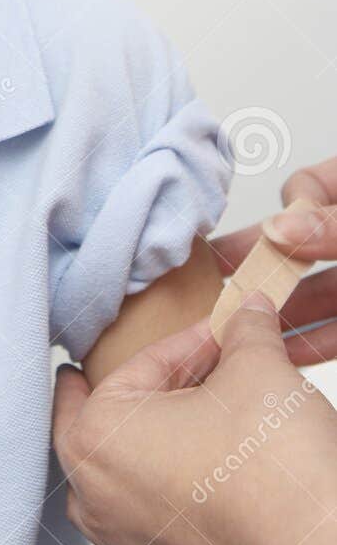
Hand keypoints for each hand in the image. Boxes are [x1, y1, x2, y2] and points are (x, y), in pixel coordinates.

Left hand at [52, 293, 336, 544]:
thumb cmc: (275, 470)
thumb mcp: (258, 370)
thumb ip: (245, 332)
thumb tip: (250, 311)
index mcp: (95, 436)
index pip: (139, 369)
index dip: (188, 344)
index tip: (223, 334)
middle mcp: (94, 496)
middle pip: (111, 420)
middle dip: (149, 389)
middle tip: (173, 366)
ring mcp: (127, 542)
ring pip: (127, 471)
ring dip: (157, 440)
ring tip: (198, 415)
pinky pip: (157, 513)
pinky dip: (178, 486)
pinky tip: (217, 470)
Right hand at [208, 156, 336, 365]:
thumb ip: (335, 225)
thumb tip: (279, 227)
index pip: (309, 189)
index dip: (284, 208)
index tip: (265, 232)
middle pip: (300, 249)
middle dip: (263, 270)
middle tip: (220, 288)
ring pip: (316, 295)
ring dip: (281, 313)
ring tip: (239, 330)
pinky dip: (316, 342)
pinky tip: (287, 354)